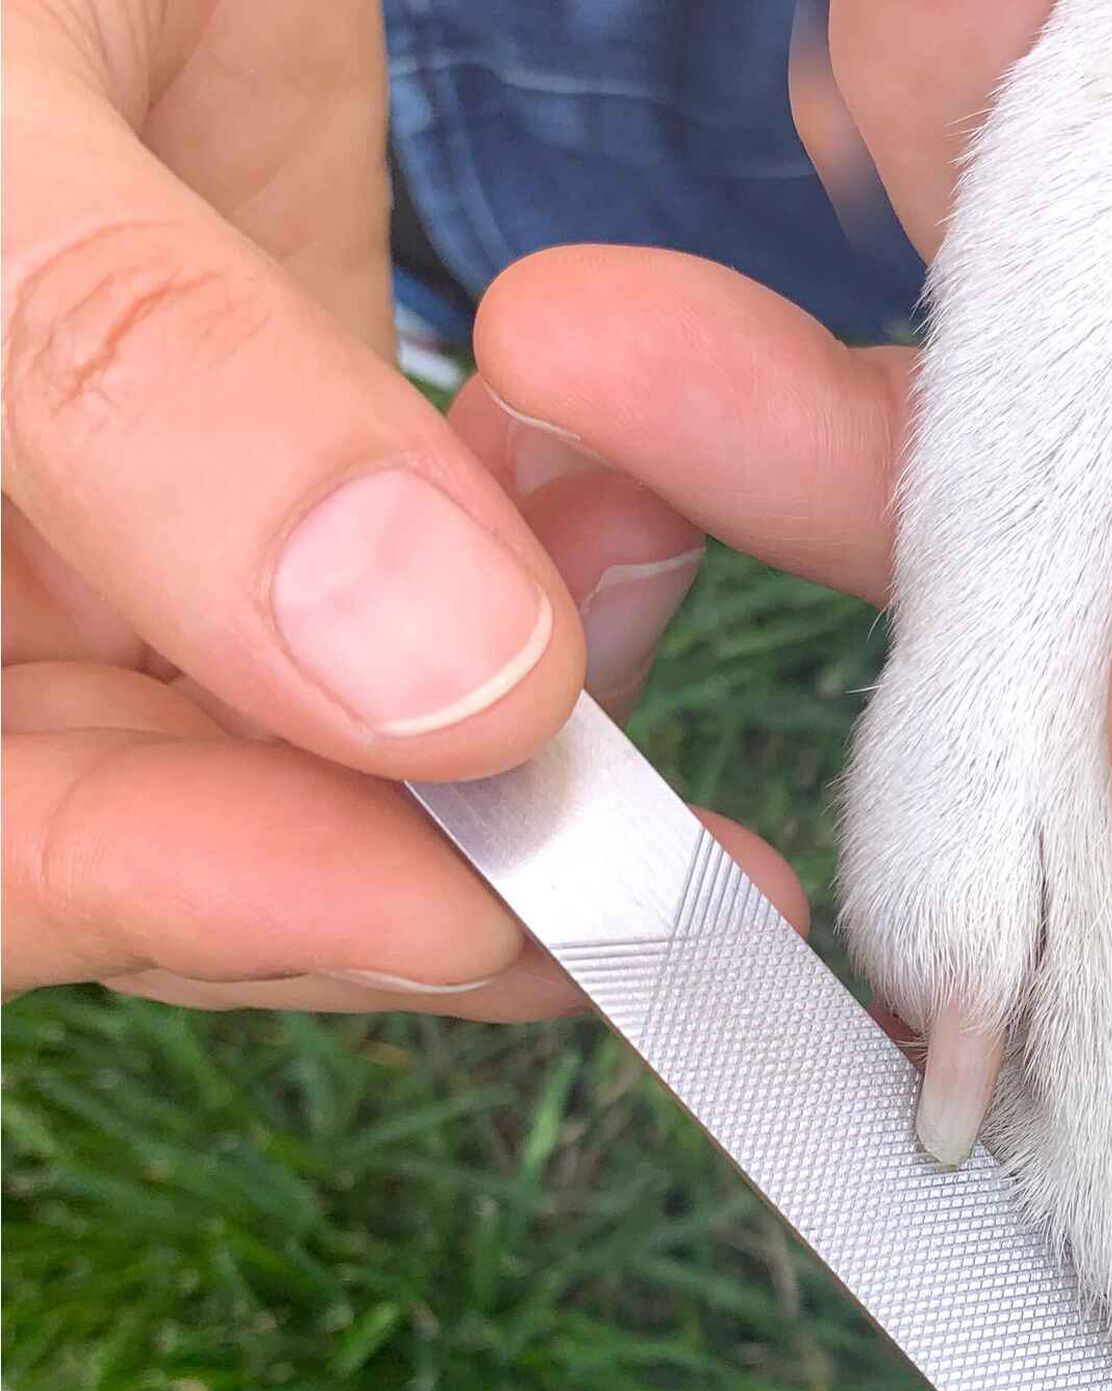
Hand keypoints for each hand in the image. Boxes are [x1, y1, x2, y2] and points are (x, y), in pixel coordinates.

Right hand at [1, 0, 801, 1014]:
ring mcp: (139, 533)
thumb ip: (154, 391)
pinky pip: (423, 589)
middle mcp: (2, 597)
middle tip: (675, 878)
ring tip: (649, 581)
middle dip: (437, 857)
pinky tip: (634, 511)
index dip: (220, 908)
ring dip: (519, 708)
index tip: (473, 908)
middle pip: (197, 837)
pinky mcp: (285, 443)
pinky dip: (537, 575)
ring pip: (336, 737)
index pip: (15, 852)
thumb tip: (441, 691)